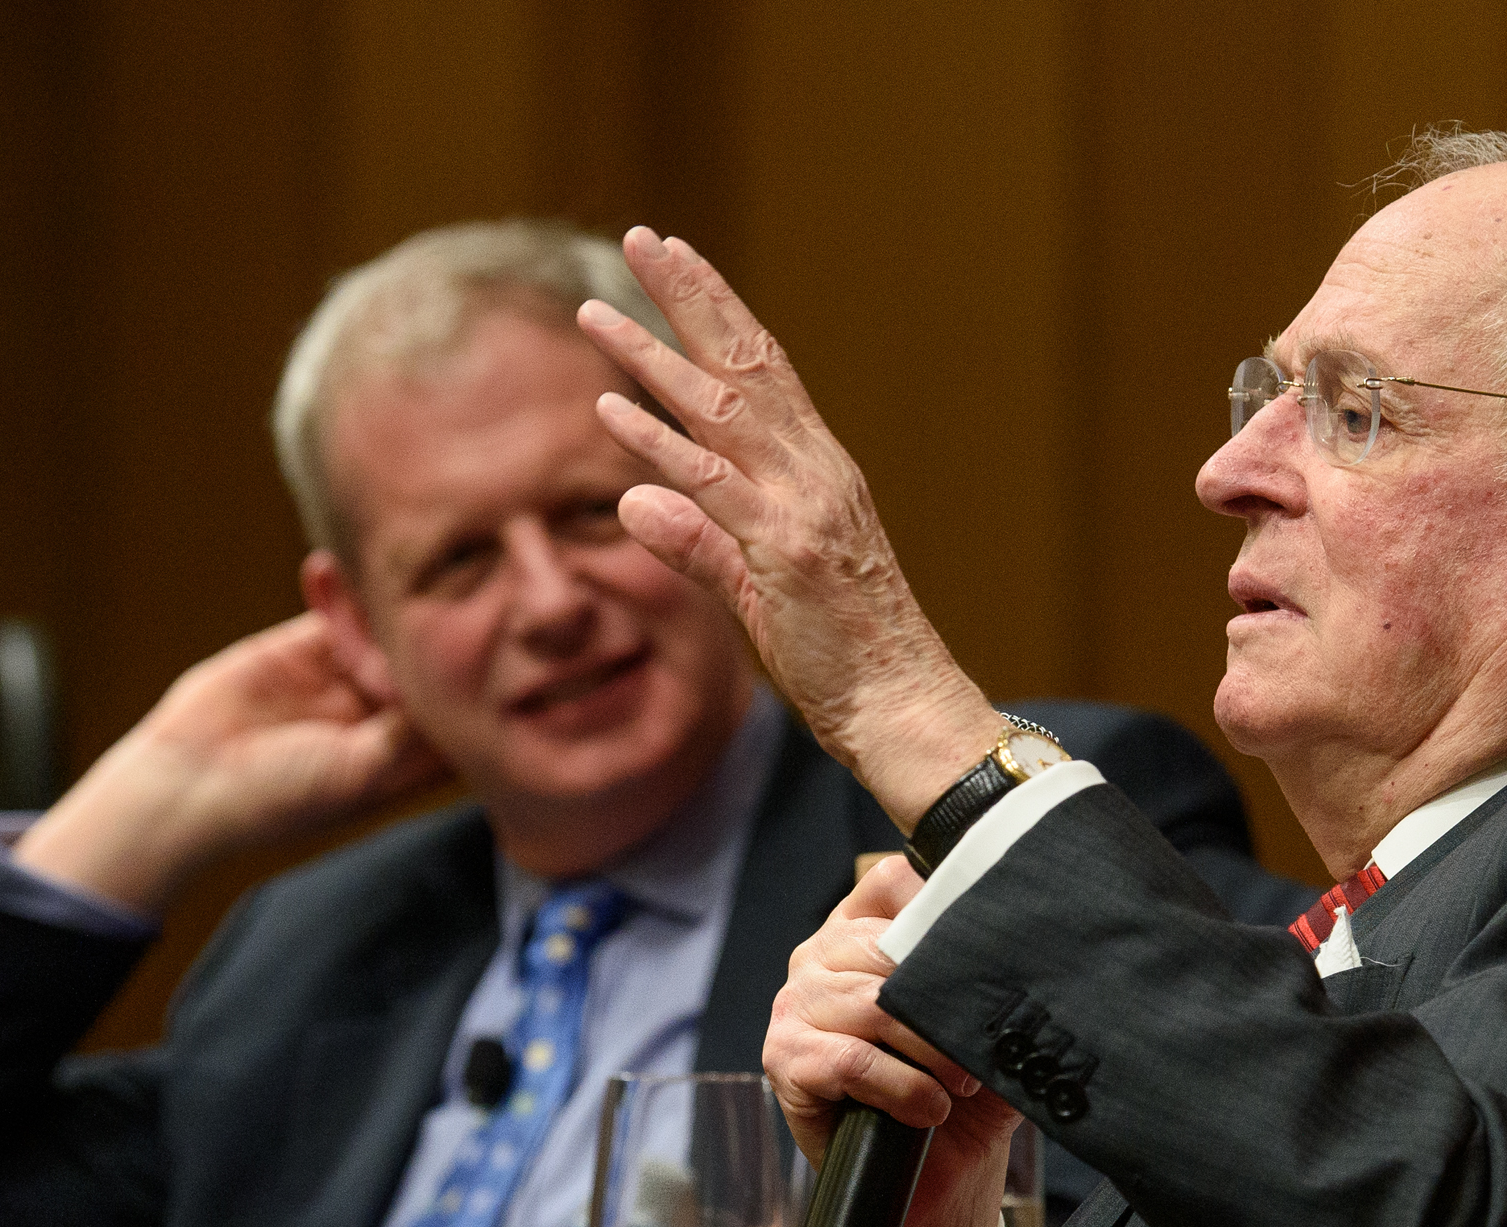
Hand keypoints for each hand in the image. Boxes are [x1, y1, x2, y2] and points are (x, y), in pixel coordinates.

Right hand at [14, 613, 449, 912]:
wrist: (189, 782)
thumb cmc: (280, 797)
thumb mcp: (360, 772)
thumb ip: (411, 734)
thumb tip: (458, 689)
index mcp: (409, 757)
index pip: (458, 706)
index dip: (467, 675)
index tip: (469, 640)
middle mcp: (386, 716)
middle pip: (426, 659)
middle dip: (426, 628)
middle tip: (422, 595)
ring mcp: (346, 680)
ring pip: (383, 628)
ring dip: (378, 603)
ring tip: (374, 577)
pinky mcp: (304, 650)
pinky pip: (334, 611)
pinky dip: (334, 589)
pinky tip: (322, 571)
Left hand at [576, 228, 1003, 830]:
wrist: (908, 711)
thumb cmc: (850, 658)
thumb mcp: (769, 591)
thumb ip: (704, 540)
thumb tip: (633, 498)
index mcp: (820, 474)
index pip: (766, 373)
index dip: (719, 311)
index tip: (675, 260)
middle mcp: (815, 475)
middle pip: (746, 366)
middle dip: (691, 296)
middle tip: (642, 236)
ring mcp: (803, 511)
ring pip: (721, 415)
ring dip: (655, 358)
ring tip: (598, 314)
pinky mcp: (785, 556)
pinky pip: (713, 491)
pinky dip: (660, 447)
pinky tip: (611, 412)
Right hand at [764, 856, 1020, 1226]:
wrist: (937, 1186)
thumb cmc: (962, 1100)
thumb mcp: (990, 1026)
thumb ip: (992, 975)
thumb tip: (1029, 943)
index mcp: (864, 930)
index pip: (895, 879)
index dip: (941, 900)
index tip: (986, 939)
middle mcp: (822, 956)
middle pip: (886, 945)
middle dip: (944, 998)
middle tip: (976, 1047)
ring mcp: (795, 1005)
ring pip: (873, 1002)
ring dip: (930, 1050)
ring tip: (958, 1084)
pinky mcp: (784, 1060)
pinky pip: (849, 1058)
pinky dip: (900, 1086)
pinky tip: (927, 1109)